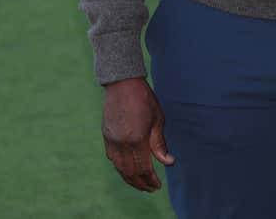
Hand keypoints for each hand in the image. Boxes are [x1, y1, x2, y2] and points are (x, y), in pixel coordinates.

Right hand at [101, 77, 174, 191]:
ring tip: (140, 184)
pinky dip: (120, 168)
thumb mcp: (158, 120)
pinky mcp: (106, 137)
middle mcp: (121, 144)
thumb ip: (160, 144)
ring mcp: (111, 141)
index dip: (151, 179)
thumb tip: (169, 162)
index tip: (158, 186)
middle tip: (150, 189)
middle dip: (141, 183)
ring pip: (119, 167)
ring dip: (129, 178)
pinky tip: (127, 170)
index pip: (144, 168)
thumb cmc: (145, 100)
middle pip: (130, 172)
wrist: (122, 85)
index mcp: (136, 140)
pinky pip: (112, 159)